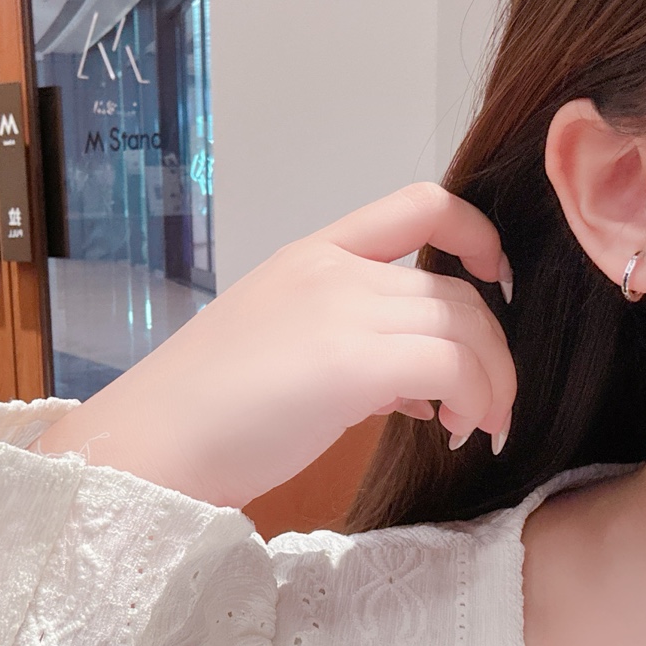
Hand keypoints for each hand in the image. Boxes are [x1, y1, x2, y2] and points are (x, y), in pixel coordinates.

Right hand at [33, 182, 516, 508]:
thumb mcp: (280, 352)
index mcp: (312, 254)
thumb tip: (419, 385)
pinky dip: (474, 398)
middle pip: (456, 289)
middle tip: (484, 405)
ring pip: (464, 326)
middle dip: (490, 348)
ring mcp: (341, 311)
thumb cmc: (203, 407)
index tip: (493, 281)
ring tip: (474, 425)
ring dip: (489, 380)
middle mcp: (333, 271)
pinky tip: (455, 430)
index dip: (476, 234)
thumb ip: (349, 348)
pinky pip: (452, 367)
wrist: (152, 442)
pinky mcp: (351, 364)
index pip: (419, 203)